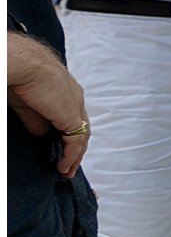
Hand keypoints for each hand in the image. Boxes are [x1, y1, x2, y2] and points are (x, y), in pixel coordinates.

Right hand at [8, 35, 90, 178]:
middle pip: (81, 128)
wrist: (25, 65)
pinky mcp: (71, 116)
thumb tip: (41, 133)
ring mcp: (76, 107)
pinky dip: (72, 155)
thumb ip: (36, 119)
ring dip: (76, 156)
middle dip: (76, 149)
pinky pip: (75, 141)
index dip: (69, 134)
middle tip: (68, 166)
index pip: (73, 117)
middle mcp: (76, 99)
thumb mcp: (27, 103)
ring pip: (82, 137)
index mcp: (67, 92)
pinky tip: (64, 166)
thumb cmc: (21, 76)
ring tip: (66, 171)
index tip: (62, 150)